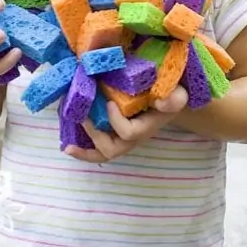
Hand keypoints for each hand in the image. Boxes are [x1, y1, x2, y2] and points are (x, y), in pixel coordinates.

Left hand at [65, 86, 187, 162]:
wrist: (169, 98)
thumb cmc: (171, 94)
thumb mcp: (178, 94)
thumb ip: (174, 99)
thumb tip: (160, 103)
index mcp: (146, 128)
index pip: (129, 133)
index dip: (116, 121)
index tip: (109, 102)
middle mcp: (133, 137)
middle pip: (112, 150)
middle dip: (95, 136)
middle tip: (83, 118)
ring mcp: (123, 138)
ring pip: (103, 153)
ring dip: (85, 150)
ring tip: (68, 146)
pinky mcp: (115, 132)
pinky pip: (99, 147)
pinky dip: (85, 150)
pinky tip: (69, 146)